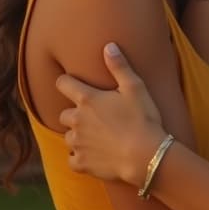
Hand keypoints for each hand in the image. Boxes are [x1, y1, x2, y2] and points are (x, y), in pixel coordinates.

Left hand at [57, 43, 165, 184]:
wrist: (145, 156)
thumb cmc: (143, 119)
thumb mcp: (135, 88)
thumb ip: (119, 66)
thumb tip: (108, 46)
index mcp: (88, 99)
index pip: (63, 83)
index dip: (66, 82)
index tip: (72, 84)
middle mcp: (77, 120)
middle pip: (64, 114)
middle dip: (75, 114)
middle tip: (93, 117)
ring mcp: (78, 143)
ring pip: (68, 137)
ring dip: (78, 136)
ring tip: (96, 138)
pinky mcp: (82, 163)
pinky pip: (72, 160)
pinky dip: (80, 158)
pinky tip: (93, 156)